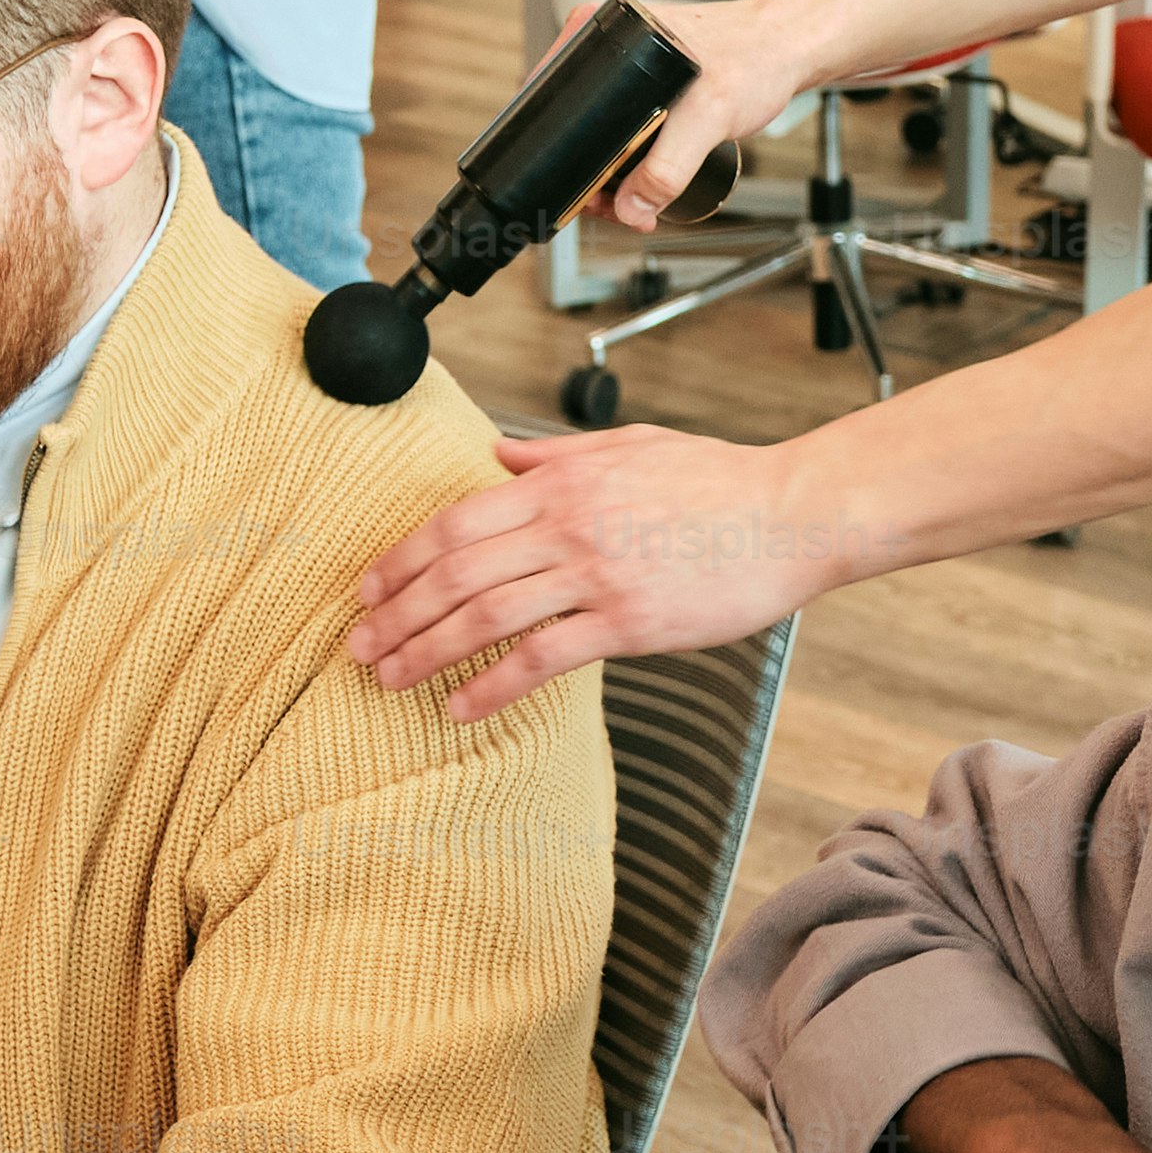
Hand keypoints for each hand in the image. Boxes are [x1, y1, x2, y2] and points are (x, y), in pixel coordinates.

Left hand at [349, 424, 863, 720]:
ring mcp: (596, 573)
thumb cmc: (718, 479)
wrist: (792, 512)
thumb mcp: (630, 445)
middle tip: (359, 646)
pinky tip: (460, 707)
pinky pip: (541, 657)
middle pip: (455, 570)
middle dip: (396, 612)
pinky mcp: (628, 620)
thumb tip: (497, 456)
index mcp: (561, 480)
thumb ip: (554, 454)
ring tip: (390, 678)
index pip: (455, 521)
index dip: (402, 559)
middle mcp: (568, 523)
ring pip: (485, 615)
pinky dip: (490, 685)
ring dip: (426, 651)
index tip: (370, 590)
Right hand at [586, 0, 809, 230]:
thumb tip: (631, 206)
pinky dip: (634, 160)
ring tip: (637, 200)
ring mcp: (629, 70)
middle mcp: (609, 50)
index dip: (564, 153)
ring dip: (616, 172)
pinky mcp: (651, 86)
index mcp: (603, 37)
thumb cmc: (754, 57)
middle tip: (618, 206)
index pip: (557, 105)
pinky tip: (649, 177)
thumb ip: (666, 168)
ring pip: (604, 133)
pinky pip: (627, 130)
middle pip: (577, 126)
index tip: (586, 191)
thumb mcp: (706, 117)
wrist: (791, 48)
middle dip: (594, 174)